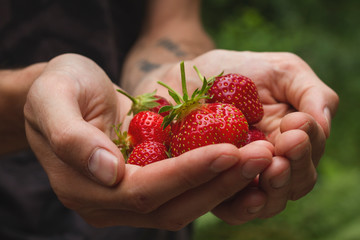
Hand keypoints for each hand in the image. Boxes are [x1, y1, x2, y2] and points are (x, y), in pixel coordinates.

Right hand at [24, 53, 272, 229]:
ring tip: (261, 157)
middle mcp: (108, 203)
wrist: (62, 92)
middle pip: (171, 205)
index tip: (228, 150)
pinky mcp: (145, 186)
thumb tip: (108, 172)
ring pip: (183, 204)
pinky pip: (184, 191)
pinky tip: (240, 160)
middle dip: (218, 182)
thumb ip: (72, 137)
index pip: (144, 190)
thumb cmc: (56, 88)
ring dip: (224, 184)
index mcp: (84, 187)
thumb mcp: (53, 98)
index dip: (187, 173)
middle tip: (261, 155)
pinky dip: (213, 179)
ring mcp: (128, 199)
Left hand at [131, 49, 338, 223]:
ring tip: (271, 168)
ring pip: (272, 200)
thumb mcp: (282, 71)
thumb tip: (324, 125)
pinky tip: (250, 196)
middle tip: (284, 148)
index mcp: (290, 137)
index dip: (309, 141)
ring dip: (277, 188)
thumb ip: (312, 94)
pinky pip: (234, 209)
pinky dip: (245, 207)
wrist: (187, 78)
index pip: (310, 152)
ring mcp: (243, 175)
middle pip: (296, 181)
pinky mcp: (215, 184)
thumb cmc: (237, 71)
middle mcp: (270, 161)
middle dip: (296, 166)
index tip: (294, 124)